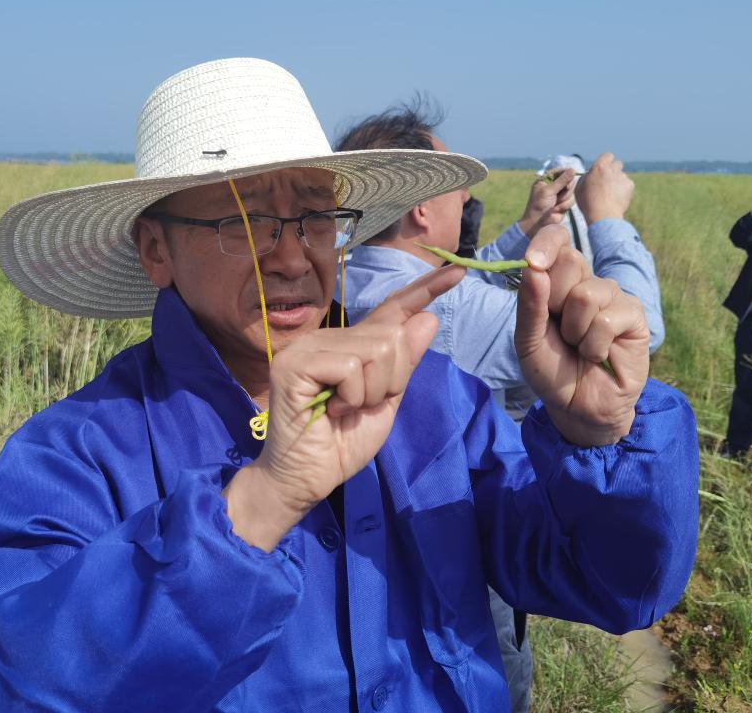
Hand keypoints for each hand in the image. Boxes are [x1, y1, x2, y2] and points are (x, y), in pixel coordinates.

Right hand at [224, 264, 464, 549]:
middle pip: (391, 336)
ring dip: (371, 392)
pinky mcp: (294, 362)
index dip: (424, 290)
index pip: (392, 310)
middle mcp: (326, 336)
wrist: (305, 480)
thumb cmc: (340, 444)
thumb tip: (429, 317)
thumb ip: (405, 362)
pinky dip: (353, 396)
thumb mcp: (385, 401)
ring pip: (375, 350)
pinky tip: (331, 411)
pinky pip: (351, 366)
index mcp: (348, 345)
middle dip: (390, 380)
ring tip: (343, 410)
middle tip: (358, 406)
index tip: (458, 271)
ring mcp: (307, 346)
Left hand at [515, 224, 649, 445]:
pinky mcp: (633, 315)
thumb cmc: (551, 371)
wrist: (577, 407)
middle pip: (570, 261)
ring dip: (574, 331)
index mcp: (556, 281)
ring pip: (586, 294)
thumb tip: (534, 267)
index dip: (547, 242)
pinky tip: (598, 356)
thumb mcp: (528, 341)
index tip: (533, 262)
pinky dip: (594, 346)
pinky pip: (606, 320)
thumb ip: (529, 305)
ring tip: (579, 347)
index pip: (556, 241)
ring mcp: (612, 297)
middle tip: (560, 331)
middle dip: (554, 300)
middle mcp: (586, 283)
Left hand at [519, 169, 575, 236]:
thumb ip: (562, 181)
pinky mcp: (564, 204)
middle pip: (569, 181)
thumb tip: (573, 170)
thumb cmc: (539, 205)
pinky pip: (572, 201)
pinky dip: (565, 206)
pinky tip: (556, 210)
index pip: (560, 171)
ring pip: (571, 192)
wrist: (538, 223)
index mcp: (546, 180)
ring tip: (554, 204)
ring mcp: (560, 195)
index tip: (571, 174)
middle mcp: (554, 186)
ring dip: (564, 199)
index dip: (567, 172)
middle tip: (558, 195)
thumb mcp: (549, 191)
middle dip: (565, 188)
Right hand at [575, 152, 632, 223]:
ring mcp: (623, 177)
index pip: (607, 156)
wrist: (603, 215)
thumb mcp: (579, 188)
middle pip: (617, 163)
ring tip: (611, 194)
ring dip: (617, 181)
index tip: (603, 169)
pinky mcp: (630, 186)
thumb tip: (590, 174)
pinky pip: (627, 184)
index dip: (605, 162)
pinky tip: (617, 198)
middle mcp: (613, 169)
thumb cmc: (588, 202)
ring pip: (622, 175)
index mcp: (599, 167)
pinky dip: (623, 189)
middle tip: (607, 181)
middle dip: (613, 170)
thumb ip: (586, 177)